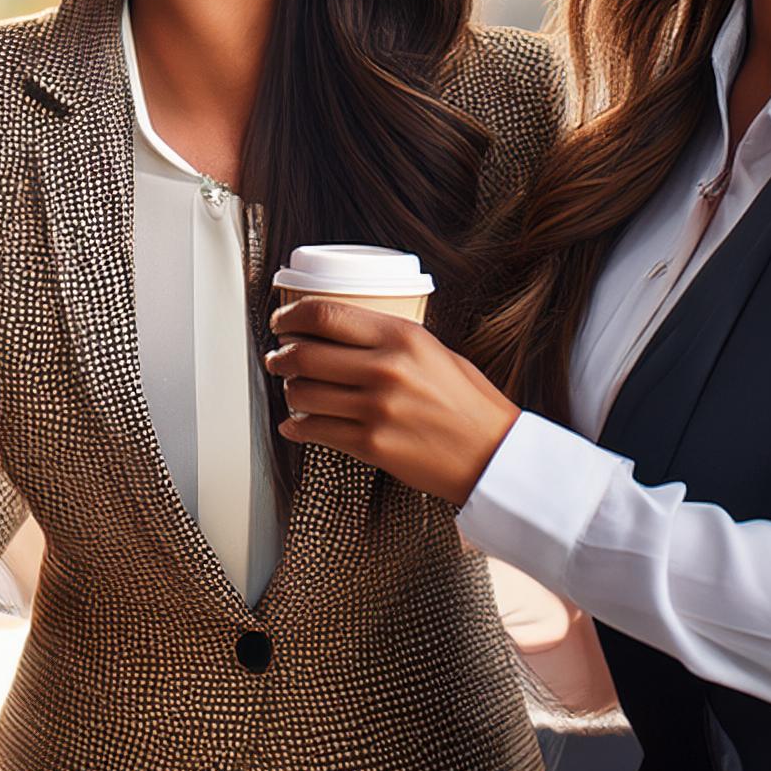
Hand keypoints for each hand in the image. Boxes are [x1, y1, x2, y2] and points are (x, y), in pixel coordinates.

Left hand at [265, 297, 521, 506]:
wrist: (493, 455)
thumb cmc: (467, 401)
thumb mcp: (432, 350)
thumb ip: (386, 338)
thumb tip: (336, 331)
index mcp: (400, 336)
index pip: (324, 315)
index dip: (291, 316)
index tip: (280, 321)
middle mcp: (385, 368)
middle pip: (304, 353)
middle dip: (281, 355)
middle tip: (277, 358)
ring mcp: (376, 409)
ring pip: (303, 393)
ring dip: (290, 391)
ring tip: (294, 390)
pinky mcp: (371, 445)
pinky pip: (316, 430)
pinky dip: (297, 427)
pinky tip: (296, 424)